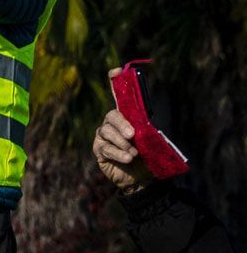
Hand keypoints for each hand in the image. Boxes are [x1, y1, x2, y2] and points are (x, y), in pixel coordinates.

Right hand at [92, 73, 153, 193]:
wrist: (143, 181)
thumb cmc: (149, 158)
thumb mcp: (153, 142)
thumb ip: (148, 131)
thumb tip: (145, 124)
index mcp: (128, 118)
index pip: (119, 96)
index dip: (116, 82)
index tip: (117, 71)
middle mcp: (113, 124)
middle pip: (112, 115)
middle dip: (121, 124)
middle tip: (132, 135)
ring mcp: (104, 136)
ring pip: (106, 131)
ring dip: (121, 142)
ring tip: (134, 153)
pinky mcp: (99, 150)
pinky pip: (104, 147)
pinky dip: (118, 153)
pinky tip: (128, 158)